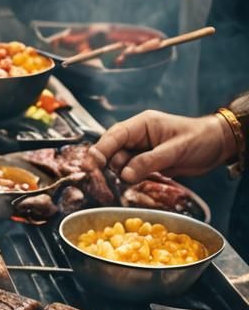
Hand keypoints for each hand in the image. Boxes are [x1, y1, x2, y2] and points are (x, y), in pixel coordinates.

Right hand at [92, 110, 235, 183]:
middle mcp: (137, 136)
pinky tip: (135, 184)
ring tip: (131, 182)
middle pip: (112, 151)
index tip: (90, 166)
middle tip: (111, 183)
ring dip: (122, 175)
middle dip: (111, 166)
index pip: (114, 136)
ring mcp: (141, 150)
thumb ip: (149, 162)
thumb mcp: (175, 150)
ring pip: (120, 164)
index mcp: (141, 125)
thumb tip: (124, 175)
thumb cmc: (201, 139)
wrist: (219, 145)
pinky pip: (131, 171)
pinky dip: (130, 179)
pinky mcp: (146, 162)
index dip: (100, 150)